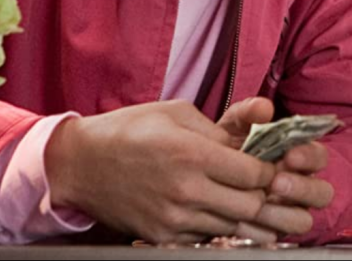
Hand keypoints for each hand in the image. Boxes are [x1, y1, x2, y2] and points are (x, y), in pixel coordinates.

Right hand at [45, 101, 276, 244]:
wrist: (79, 164)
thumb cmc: (129, 130)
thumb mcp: (177, 113)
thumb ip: (220, 128)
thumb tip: (255, 136)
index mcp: (192, 155)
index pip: (254, 174)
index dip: (271, 171)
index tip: (272, 165)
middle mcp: (185, 191)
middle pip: (251, 206)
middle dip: (267, 196)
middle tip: (270, 187)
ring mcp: (173, 218)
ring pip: (233, 226)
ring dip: (249, 216)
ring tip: (255, 202)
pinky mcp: (161, 235)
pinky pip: (206, 238)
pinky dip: (222, 229)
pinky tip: (225, 215)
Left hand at [217, 98, 335, 238]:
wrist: (199, 175)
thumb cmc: (224, 147)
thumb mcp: (232, 126)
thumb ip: (247, 113)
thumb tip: (264, 108)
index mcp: (297, 158)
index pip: (320, 157)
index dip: (310, 157)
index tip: (291, 155)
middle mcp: (298, 186)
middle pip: (322, 193)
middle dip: (302, 187)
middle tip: (276, 182)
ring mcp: (286, 211)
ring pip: (303, 220)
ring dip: (285, 213)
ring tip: (261, 206)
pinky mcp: (269, 231)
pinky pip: (276, 237)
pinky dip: (262, 232)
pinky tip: (244, 223)